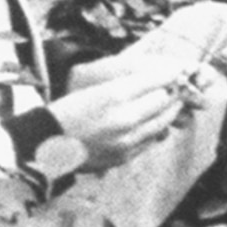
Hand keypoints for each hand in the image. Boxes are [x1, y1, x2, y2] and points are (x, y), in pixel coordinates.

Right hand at [45, 52, 214, 170]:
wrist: (47, 143)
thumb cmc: (69, 110)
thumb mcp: (97, 89)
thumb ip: (130, 86)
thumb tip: (160, 82)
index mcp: (116, 95)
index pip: (157, 81)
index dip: (172, 74)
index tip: (180, 70)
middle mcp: (125, 119)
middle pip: (165, 101)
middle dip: (174, 92)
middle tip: (179, 86)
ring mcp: (127, 141)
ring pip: (162, 122)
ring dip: (169, 111)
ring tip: (170, 103)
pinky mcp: (124, 156)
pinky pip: (150, 140)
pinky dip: (155, 130)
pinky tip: (152, 123)